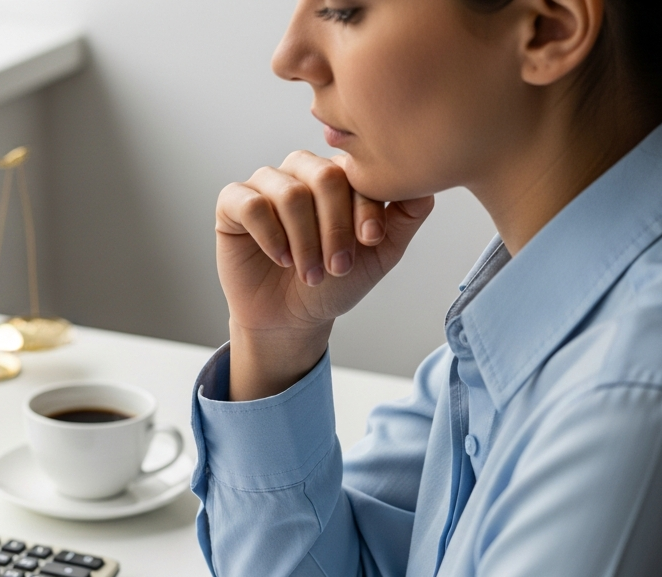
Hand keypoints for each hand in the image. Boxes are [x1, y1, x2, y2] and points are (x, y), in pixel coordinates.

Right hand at [216, 150, 432, 399]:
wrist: (291, 320)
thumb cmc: (333, 284)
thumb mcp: (379, 254)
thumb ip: (406, 217)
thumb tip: (428, 183)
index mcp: (337, 175)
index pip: (356, 173)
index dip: (364, 207)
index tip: (370, 242)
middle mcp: (301, 172)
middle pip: (323, 176)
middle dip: (335, 227)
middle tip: (337, 267)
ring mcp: (266, 185)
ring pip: (289, 193)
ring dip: (305, 240)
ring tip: (311, 273)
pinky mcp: (233, 203)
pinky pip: (251, 204)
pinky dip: (270, 235)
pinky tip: (281, 259)